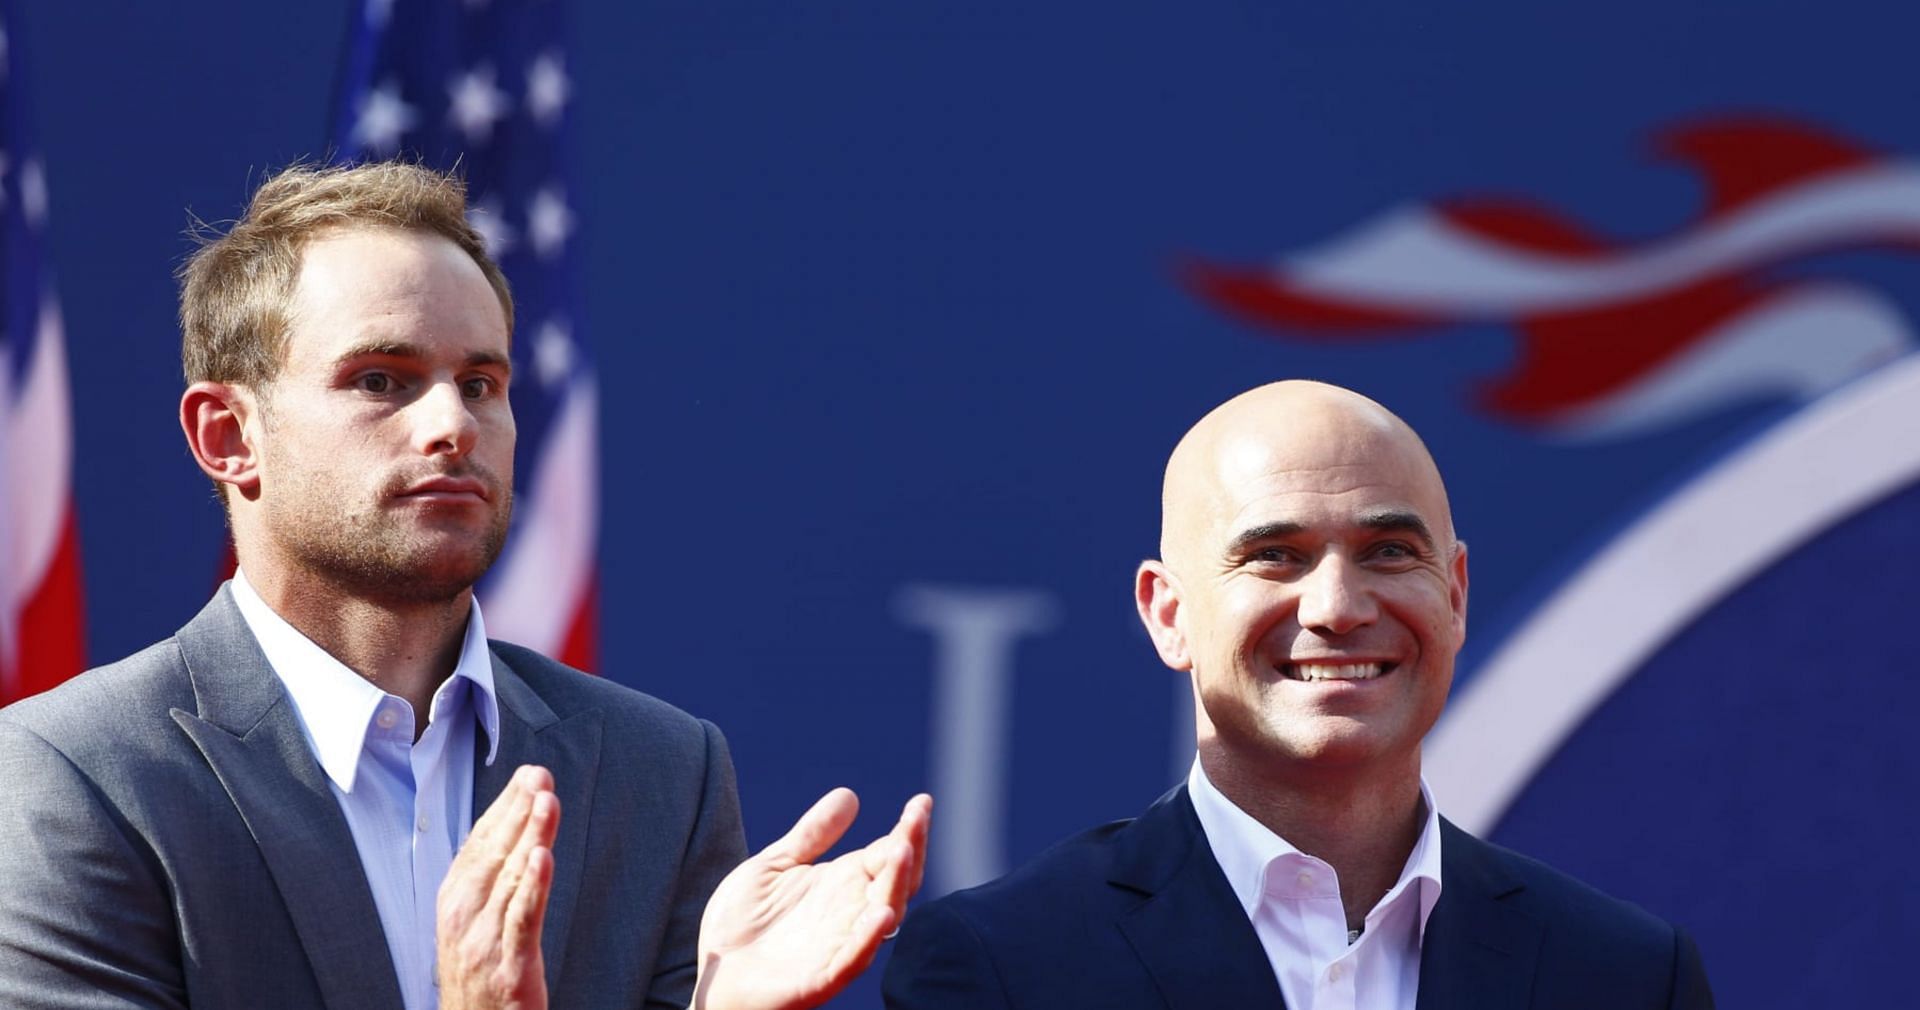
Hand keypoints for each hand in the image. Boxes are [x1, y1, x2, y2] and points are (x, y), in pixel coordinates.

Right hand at [436, 764, 559, 1009]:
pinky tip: (544, 857)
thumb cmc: (479, 974)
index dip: (504, 807)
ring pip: (510, 878)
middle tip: (540, 775)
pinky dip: (532, 886)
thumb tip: (511, 830)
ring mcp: (483, 941)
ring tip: (546, 801)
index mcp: (455, 899)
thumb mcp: (474, 921)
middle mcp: (463, 915)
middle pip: (493, 852)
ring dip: (530, 835)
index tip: (528, 775)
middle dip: (518, 810)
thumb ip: (490, 878)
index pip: (480, 842)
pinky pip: (521, 920)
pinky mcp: (508, 967)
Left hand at [693, 790, 932, 1009]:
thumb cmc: (742, 924)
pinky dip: (868, 938)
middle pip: (897, 881)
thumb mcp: (776, 865)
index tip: (921, 802)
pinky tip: (880, 914)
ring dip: (896, 885)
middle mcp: (850, 913)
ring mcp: (839, 945)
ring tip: (903, 850)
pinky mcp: (820, 978)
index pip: (889, 854)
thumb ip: (812, 834)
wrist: (711, 976)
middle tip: (917, 816)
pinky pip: (852, 959)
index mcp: (844, 884)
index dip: (908, 828)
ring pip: (882, 916)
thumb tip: (849, 794)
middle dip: (911, 848)